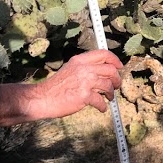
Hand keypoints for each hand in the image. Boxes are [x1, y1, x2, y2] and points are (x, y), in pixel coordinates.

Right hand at [0, 49, 122, 125]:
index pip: (103, 54)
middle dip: (117, 79)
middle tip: (115, 86)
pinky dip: (103, 106)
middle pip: (111, 70)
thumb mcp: (70, 69)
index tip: (119, 67)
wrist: (43, 98)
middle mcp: (84, 68)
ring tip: (108, 98)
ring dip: (111, 94)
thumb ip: (85, 67)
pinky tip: (101, 108)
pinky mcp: (84, 96)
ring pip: (108, 85)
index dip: (115, 60)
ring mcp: (85, 82)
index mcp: (80, 60)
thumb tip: (104, 71)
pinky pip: (101, 101)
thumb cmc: (57, 86)